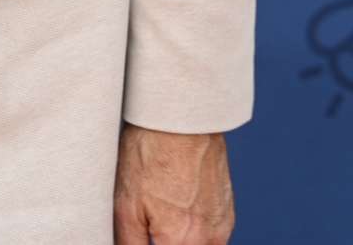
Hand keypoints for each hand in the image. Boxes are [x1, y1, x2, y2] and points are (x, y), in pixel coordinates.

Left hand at [112, 125, 234, 244]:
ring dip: (181, 242)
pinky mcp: (227, 213)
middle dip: (163, 241)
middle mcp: (207, 239)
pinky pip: (212, 239)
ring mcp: (221, 226)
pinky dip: (195, 235)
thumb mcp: (125, 204)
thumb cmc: (151, 155)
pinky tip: (177, 214)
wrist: (182, 119)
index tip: (143, 235)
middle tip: (150, 227)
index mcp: (180, 241)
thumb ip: (129, 242)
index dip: (149, 243)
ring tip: (162, 219)